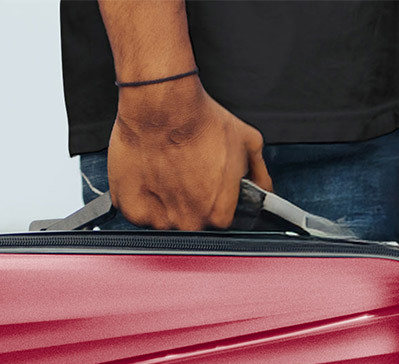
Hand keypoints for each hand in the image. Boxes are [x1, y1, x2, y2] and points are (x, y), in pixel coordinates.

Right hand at [109, 80, 271, 230]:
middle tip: (184, 172)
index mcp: (219, 213)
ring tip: (166, 170)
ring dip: (165, 201)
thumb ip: (259, 173)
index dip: (214, 198)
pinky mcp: (135, 211)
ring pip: (165, 220)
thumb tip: (263, 188)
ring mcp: (161, 220)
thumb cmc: (201, 120)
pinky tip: (149, 175)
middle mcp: (191, 222)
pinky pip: (140, 213)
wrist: (163, 105)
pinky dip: (142, 198)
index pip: (219, 218)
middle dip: (190, 201)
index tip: (206, 183)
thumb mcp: (247, 142)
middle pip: (192, 222)